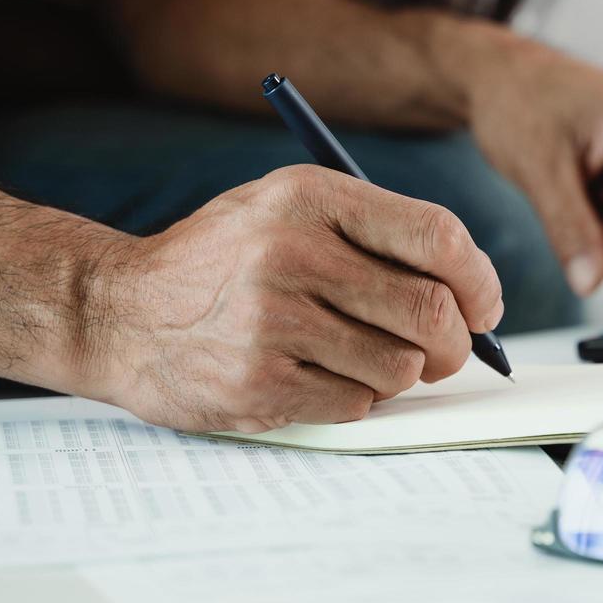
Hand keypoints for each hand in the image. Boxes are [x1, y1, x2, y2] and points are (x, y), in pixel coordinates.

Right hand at [80, 165, 503, 431]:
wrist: (118, 311)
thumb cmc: (223, 261)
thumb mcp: (287, 210)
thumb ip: (375, 235)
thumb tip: (473, 294)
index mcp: (311, 198)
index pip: (438, 237)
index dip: (480, 280)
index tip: (484, 306)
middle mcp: (293, 254)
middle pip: (431, 311)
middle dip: (456, 343)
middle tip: (447, 351)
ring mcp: (273, 322)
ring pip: (401, 366)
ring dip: (400, 373)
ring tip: (362, 357)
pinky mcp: (259, 383)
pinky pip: (357, 403)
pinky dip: (356, 398)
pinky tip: (317, 375)